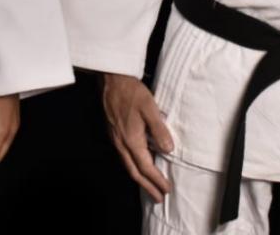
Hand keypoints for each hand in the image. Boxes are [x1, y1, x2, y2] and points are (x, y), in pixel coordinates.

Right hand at [102, 73, 173, 202]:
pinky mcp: (114, 133)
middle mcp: (121, 144)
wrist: (111, 80)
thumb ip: (159, 130)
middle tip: (158, 198)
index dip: (157, 180)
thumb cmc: (131, 92)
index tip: (166, 190)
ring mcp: (116, 139)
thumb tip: (168, 150)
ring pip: (128, 166)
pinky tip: (139, 165)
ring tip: (150, 186)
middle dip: (147, 187)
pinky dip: (134, 167)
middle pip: (134, 172)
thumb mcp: (150, 108)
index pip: (146, 167)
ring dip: (140, 179)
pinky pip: (124, 157)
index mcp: (131, 140)